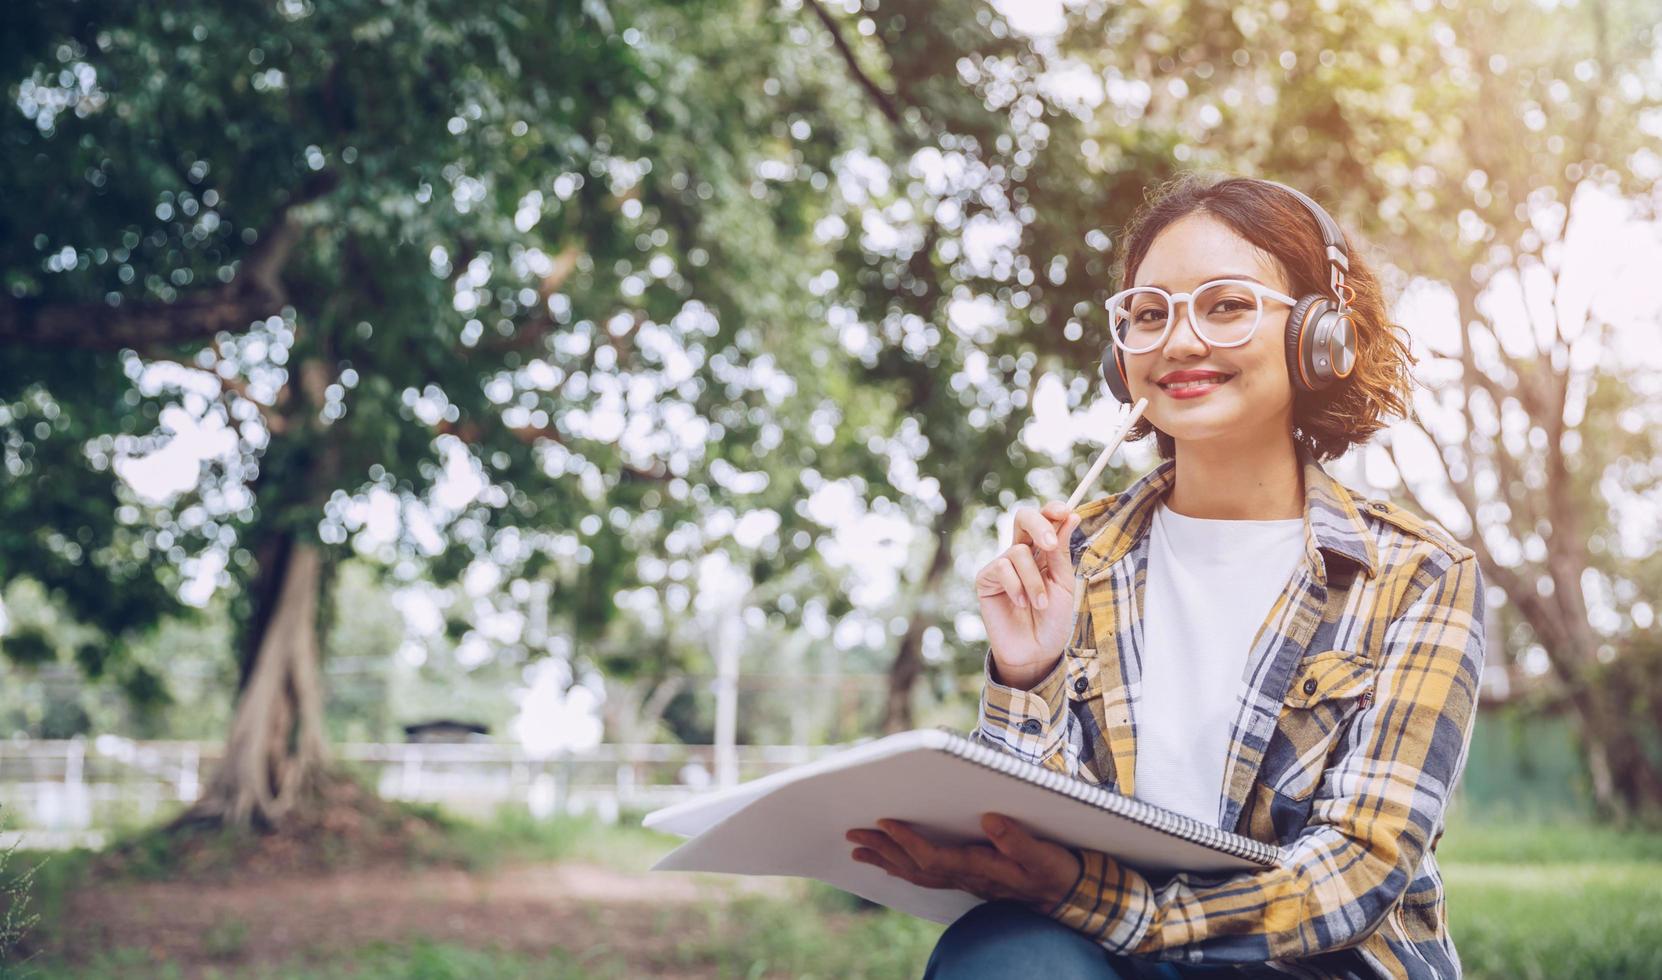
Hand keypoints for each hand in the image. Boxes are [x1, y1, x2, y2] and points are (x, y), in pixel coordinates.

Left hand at [844, 813, 1082, 911]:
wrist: (1065, 893)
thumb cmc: (1053, 871)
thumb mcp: (1042, 855)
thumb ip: (1017, 839)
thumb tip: (989, 820)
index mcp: (979, 868)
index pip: (934, 857)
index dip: (907, 841)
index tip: (884, 823)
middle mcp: (966, 876)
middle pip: (915, 867)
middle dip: (883, 850)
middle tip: (853, 835)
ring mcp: (965, 879)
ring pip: (916, 873)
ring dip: (886, 860)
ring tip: (859, 851)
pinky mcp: (968, 877)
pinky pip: (926, 875)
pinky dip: (903, 868)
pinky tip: (890, 863)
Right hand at [975, 501, 1081, 687]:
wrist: (1036, 652)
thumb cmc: (1053, 620)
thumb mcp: (1063, 584)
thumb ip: (1062, 553)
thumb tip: (1070, 517)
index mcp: (1044, 551)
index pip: (1045, 519)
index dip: (1052, 510)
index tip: (1065, 512)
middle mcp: (1021, 553)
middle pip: (1023, 518)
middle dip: (1039, 526)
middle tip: (1050, 546)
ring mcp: (1002, 565)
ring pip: (1018, 551)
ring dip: (1034, 580)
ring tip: (1040, 604)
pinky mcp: (986, 580)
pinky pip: (1002, 568)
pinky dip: (1016, 587)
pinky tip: (1021, 604)